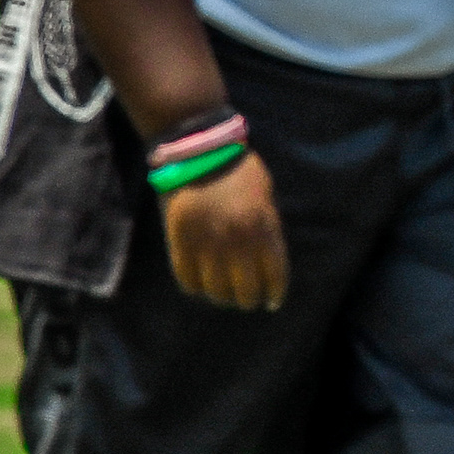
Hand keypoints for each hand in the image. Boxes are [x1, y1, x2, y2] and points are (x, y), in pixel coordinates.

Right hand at [161, 150, 288, 310]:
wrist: (198, 150)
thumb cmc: (239, 170)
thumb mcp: (266, 197)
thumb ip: (267, 229)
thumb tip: (267, 261)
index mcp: (262, 228)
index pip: (274, 276)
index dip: (275, 293)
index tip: (272, 302)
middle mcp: (236, 242)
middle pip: (245, 290)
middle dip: (249, 300)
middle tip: (248, 300)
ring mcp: (205, 245)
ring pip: (216, 291)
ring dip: (222, 298)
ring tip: (224, 296)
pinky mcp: (179, 243)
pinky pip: (187, 280)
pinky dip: (195, 287)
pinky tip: (201, 286)